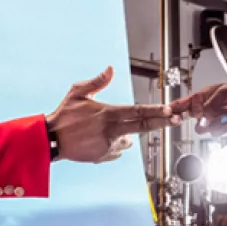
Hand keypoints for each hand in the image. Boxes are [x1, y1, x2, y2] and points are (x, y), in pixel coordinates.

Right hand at [47, 66, 180, 163]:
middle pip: (143, 126)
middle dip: (162, 122)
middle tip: (176, 120)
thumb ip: (97, 81)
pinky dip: (113, 145)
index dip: (157, 111)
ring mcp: (108, 145)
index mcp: (108, 113)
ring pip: (128, 140)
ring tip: (106, 131)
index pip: (138, 111)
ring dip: (125, 135)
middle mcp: (111, 129)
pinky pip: (116, 150)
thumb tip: (111, 69)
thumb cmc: (64, 115)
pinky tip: (99, 140)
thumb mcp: (78, 92)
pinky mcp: (102, 156)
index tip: (170, 111)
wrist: (50, 140)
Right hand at [171, 81, 226, 136]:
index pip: (186, 102)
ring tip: (224, 117)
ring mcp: (212, 119)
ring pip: (202, 128)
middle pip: (190, 117)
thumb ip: (210, 106)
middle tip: (204, 118)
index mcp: (203, 96)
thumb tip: (202, 118)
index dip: (176, 107)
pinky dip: (222, 129)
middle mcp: (206, 108)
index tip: (168, 112)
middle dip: (197, 119)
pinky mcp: (220, 127)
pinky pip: (214, 133)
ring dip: (212, 124)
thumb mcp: (223, 94)